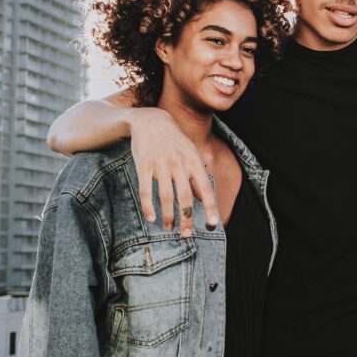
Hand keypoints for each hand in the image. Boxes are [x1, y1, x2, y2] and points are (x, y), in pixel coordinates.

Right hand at [128, 107, 219, 235]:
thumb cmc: (175, 142)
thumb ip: (197, 176)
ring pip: (165, 197)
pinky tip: (151, 218)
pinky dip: (148, 206)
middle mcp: (179, 164)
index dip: (210, 207)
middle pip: (185, 197)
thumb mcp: (191, 155)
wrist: (152, 121)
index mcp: (194, 162)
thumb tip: (202, 199)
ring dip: (168, 216)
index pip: (205, 188)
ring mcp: (161, 164)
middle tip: (186, 235)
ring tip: (169, 228)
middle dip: (186, 219)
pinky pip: (145, 190)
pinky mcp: (144, 165)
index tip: (212, 224)